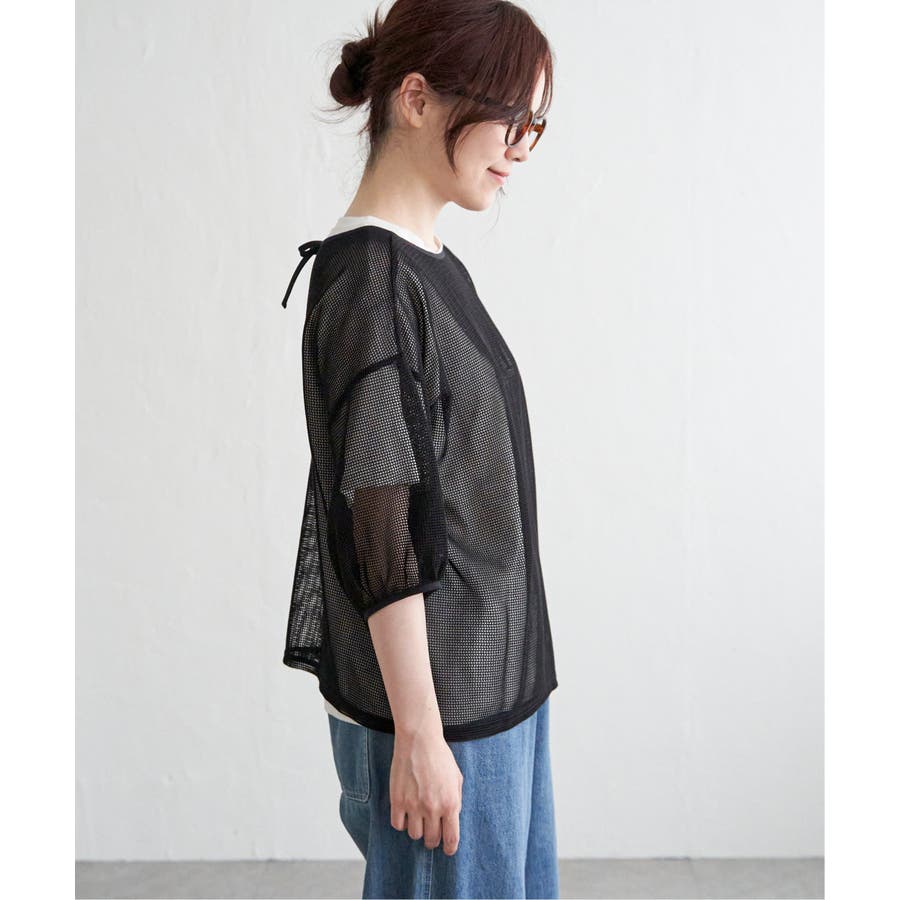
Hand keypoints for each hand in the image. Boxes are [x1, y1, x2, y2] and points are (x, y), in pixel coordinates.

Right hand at [389, 726, 463, 855]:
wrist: (419, 740)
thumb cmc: (440, 757)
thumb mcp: (457, 778)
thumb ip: (456, 801)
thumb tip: (452, 819)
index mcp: (450, 803)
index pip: (451, 839)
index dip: (450, 849)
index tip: (448, 850)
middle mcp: (432, 808)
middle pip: (431, 840)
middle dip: (433, 839)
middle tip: (431, 833)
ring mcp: (413, 805)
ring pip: (414, 835)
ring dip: (417, 829)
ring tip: (418, 818)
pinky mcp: (397, 800)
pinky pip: (397, 824)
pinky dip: (401, 822)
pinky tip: (405, 813)